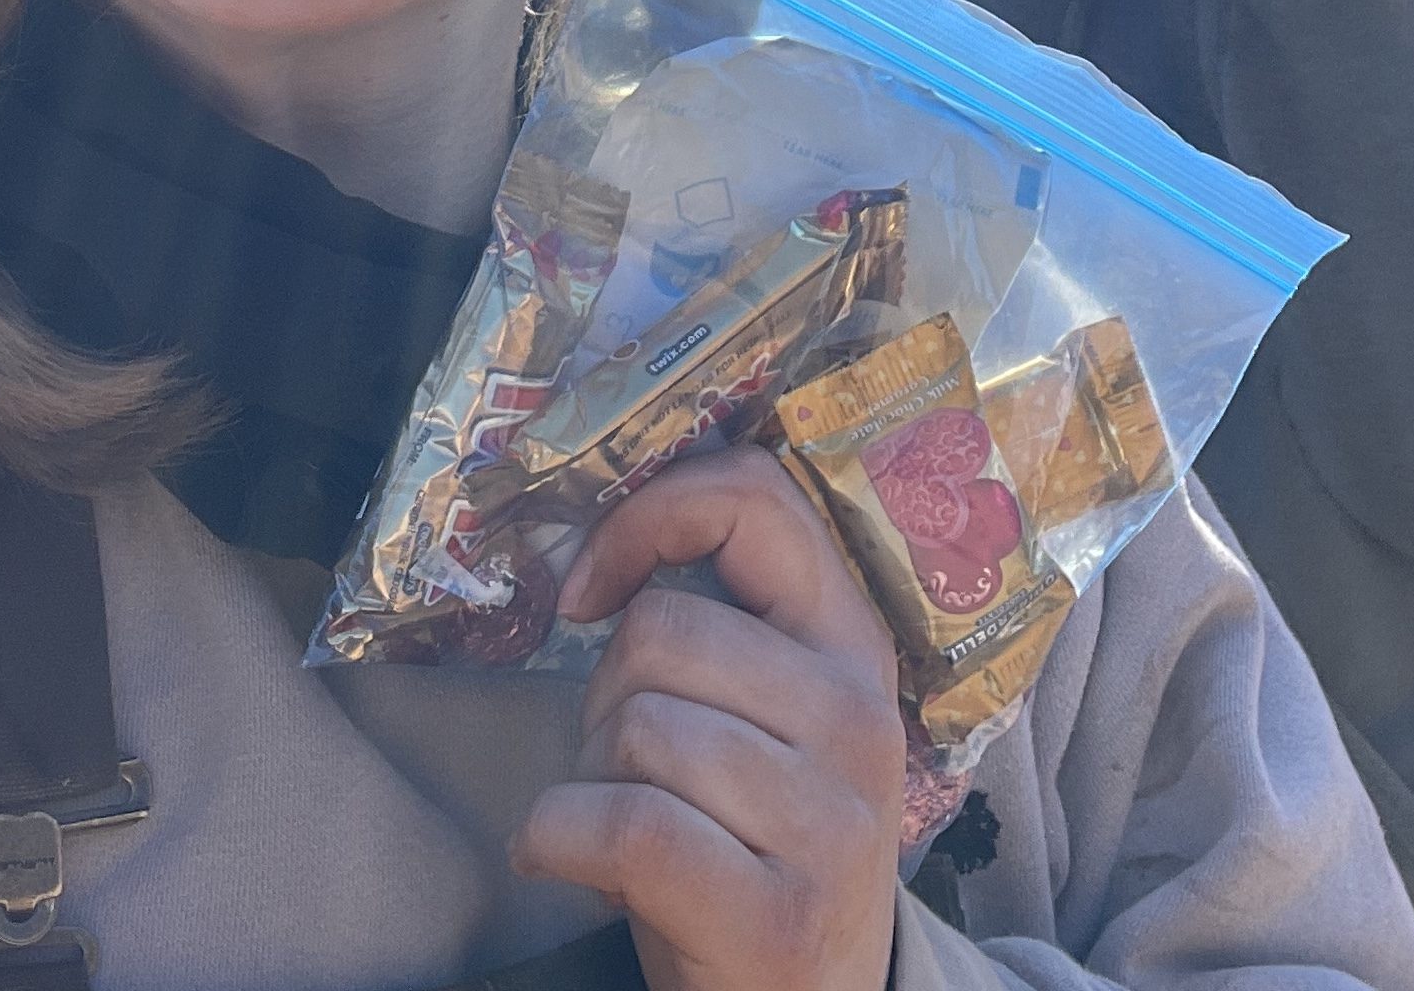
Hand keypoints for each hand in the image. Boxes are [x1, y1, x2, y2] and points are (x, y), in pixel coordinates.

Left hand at [511, 449, 905, 990]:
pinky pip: (622, 827)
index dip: (649, 516)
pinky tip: (559, 857)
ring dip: (587, 778)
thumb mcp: (772, 718)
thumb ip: (719, 627)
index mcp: (852, 646)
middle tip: (627, 763)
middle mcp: (857, 718)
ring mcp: (828, 821)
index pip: (757, 501)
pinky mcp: (775, 914)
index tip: (589, 588)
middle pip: (659, 633)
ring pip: (635, 728)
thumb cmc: (755, 845)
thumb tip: (577, 549)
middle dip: (603, 697)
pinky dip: (556, 838)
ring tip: (622, 824)